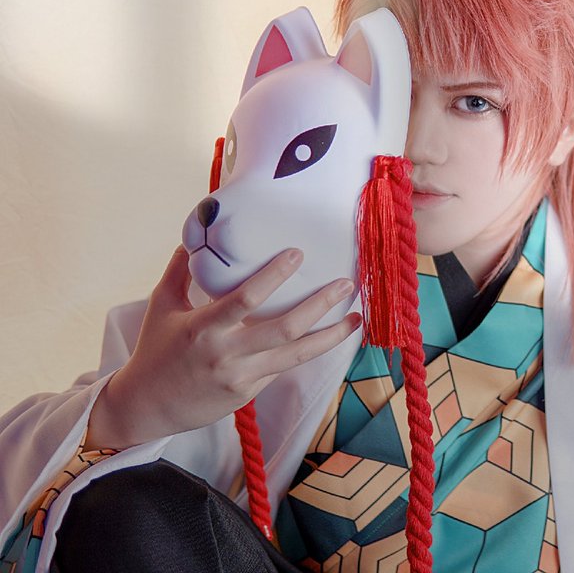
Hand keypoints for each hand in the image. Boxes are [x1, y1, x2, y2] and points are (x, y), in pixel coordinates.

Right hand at [84, 245, 360, 450]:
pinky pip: (285, 367)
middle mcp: (226, 354)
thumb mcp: (161, 306)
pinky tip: (331, 335)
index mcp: (203, 328)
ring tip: (356, 317)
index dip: (274, 276)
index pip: (245, 299)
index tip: (298, 254)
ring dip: (331, 336)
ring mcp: (241, 377)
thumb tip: (195, 235)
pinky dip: (309, 350)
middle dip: (320, 305)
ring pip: (297, 356)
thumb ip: (179, 271)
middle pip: (284, 329)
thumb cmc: (155, 350)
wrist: (147, 408)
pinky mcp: (250, 393)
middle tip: (345, 283)